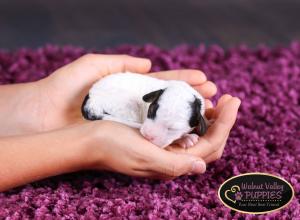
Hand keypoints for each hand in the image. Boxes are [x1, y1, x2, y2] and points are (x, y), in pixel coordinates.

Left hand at [32, 54, 216, 131]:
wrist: (45, 113)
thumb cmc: (66, 87)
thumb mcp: (94, 67)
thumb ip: (121, 64)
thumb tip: (149, 64)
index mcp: (130, 88)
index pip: (164, 84)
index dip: (184, 82)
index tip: (205, 81)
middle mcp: (135, 107)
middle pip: (171, 103)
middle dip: (194, 99)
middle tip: (215, 97)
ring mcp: (132, 123)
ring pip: (167, 120)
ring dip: (190, 116)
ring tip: (212, 112)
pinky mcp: (127, 138)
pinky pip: (154, 136)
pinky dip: (174, 134)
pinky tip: (191, 131)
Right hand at [82, 94, 239, 178]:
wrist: (86, 140)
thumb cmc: (111, 146)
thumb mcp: (142, 156)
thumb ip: (172, 164)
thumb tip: (202, 167)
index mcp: (171, 164)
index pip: (210, 146)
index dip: (225, 125)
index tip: (233, 101)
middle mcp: (171, 157)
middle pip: (208, 141)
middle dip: (223, 120)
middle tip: (231, 98)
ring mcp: (164, 146)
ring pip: (197, 134)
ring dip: (211, 117)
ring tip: (218, 99)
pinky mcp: (155, 136)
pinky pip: (182, 127)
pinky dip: (193, 115)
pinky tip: (195, 103)